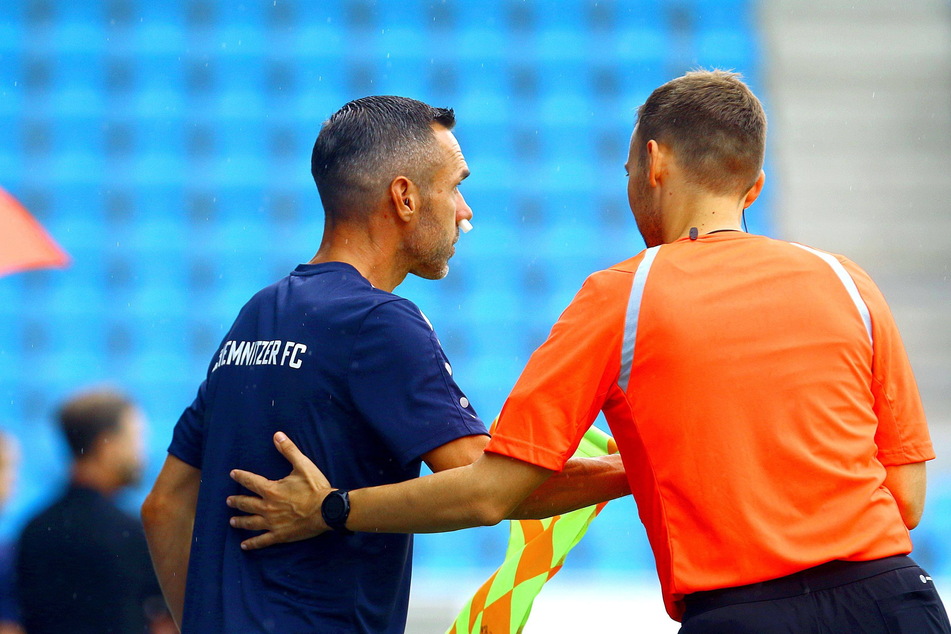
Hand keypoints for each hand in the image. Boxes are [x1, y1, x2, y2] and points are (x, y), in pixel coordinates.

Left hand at [227, 431, 332, 549]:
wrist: (327, 510)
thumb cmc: (315, 488)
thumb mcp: (303, 465)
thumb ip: (288, 450)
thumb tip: (277, 435)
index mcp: (271, 490)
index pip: (251, 481)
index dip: (241, 477)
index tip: (233, 474)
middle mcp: (268, 507)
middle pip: (247, 504)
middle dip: (237, 501)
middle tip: (229, 501)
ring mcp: (273, 523)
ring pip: (251, 523)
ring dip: (240, 521)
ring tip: (232, 521)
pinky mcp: (280, 535)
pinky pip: (263, 540)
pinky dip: (253, 543)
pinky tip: (245, 545)